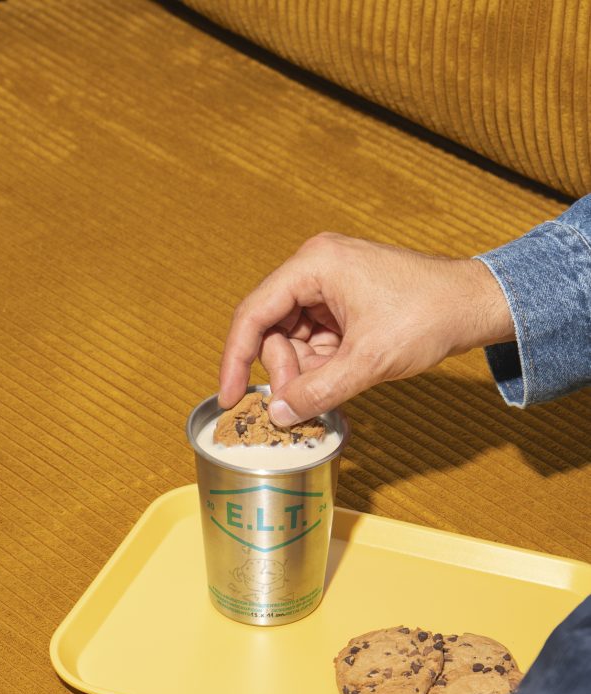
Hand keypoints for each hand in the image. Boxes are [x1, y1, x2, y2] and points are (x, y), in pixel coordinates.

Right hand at [218, 233, 514, 423]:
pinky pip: (316, 343)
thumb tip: (279, 415)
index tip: (230, 397)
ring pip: (294, 341)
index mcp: (314, 265)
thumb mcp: (368, 361)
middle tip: (300, 406)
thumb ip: (319, 391)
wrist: (476, 306)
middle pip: (273, 330)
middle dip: (284, 372)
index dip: (236, 358)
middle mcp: (316, 269)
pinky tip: (337, 385)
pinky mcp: (345, 306)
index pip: (254, 313)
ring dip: (305, 373)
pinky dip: (322, 369)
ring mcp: (330, 288)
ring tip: (330, 393)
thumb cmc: (429, 316)